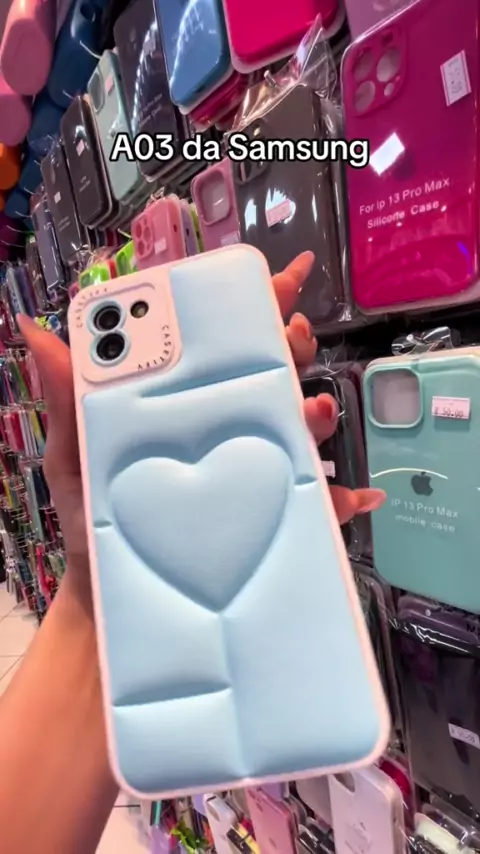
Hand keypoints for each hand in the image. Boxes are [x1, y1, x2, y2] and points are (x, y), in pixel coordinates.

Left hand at [17, 252, 383, 600]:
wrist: (111, 600)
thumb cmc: (95, 522)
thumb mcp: (75, 456)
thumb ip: (66, 397)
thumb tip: (37, 331)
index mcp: (183, 406)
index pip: (222, 344)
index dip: (253, 305)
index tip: (278, 277)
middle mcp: (225, 429)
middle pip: (272, 373)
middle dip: (290, 345)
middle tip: (291, 334)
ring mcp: (252, 471)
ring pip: (298, 430)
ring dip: (317, 414)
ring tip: (313, 412)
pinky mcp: (270, 517)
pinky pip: (316, 505)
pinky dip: (344, 499)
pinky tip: (359, 498)